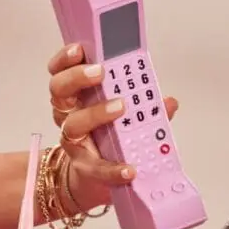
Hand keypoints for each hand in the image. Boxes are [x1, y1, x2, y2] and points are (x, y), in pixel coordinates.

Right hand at [47, 44, 179, 213]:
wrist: (97, 178)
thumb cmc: (108, 140)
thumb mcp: (126, 119)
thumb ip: (146, 108)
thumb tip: (170, 102)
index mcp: (76, 97)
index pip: (60, 71)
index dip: (65, 59)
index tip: (80, 49)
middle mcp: (68, 115)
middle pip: (59, 90)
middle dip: (77, 78)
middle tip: (100, 73)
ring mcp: (73, 141)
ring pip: (73, 123)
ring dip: (96, 113)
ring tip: (120, 108)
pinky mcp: (83, 166)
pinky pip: (96, 167)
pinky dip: (113, 169)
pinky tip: (129, 169)